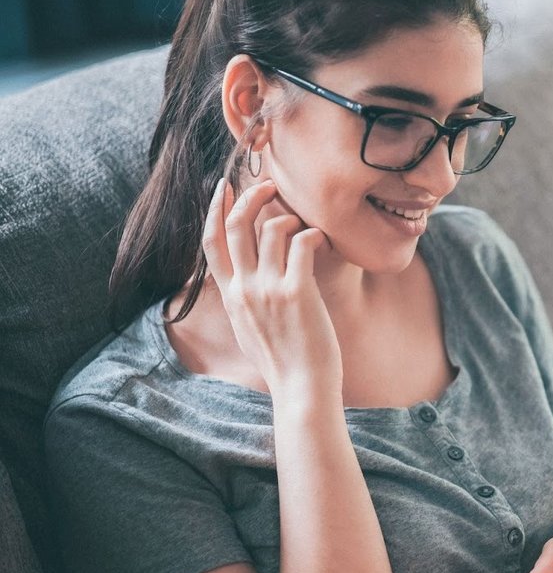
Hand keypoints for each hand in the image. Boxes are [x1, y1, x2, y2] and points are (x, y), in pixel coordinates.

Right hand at [202, 177, 341, 397]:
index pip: (210, 243)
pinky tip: (322, 241)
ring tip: (306, 228)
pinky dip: (313, 234)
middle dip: (250, 196)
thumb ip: (243, 300)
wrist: (301, 389)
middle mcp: (244, 289)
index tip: (222, 186)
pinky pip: (302, 243)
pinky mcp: (297, 292)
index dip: (214, 210)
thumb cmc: (284, 361)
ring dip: (291, 218)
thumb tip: (243, 280)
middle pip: (236, 226)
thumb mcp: (249, 329)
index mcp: (231, 296)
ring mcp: (269, 289)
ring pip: (272, 229)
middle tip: (268, 184)